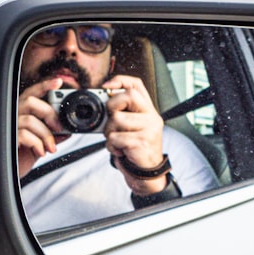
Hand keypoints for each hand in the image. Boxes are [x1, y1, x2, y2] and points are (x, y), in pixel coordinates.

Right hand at [14, 77, 66, 178]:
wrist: (6, 175)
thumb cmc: (21, 157)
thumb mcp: (41, 144)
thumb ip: (52, 136)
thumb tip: (67, 131)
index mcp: (21, 113)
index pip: (32, 93)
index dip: (45, 85)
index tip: (59, 82)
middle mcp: (12, 115)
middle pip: (30, 101)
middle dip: (48, 112)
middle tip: (58, 127)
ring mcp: (8, 127)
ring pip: (29, 120)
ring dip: (45, 135)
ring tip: (50, 147)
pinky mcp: (6, 139)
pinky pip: (24, 135)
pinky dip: (37, 144)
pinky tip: (40, 152)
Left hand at [102, 74, 166, 194]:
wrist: (146, 173)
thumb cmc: (135, 149)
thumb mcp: (132, 127)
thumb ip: (122, 113)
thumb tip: (102, 100)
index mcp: (148, 110)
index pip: (137, 85)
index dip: (120, 80)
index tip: (106, 87)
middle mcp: (152, 117)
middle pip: (129, 96)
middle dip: (112, 106)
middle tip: (110, 119)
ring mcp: (149, 129)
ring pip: (117, 119)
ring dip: (109, 132)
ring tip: (116, 140)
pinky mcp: (142, 142)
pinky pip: (116, 137)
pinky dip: (111, 146)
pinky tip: (119, 150)